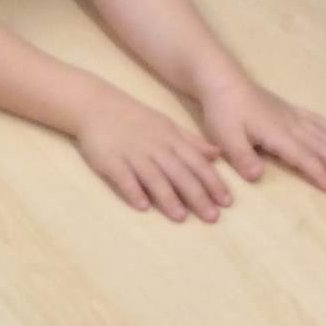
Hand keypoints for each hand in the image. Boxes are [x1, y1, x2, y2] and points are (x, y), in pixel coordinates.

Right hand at [74, 88, 232, 222]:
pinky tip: (142, 206)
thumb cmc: (136, 120)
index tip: (227, 202)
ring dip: (169, 198)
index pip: (198, 164)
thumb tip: (217, 154)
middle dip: (198, 196)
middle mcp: (157, 148)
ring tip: (181, 218)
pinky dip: (133, 191)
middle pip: (181, 174)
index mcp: (172, 140)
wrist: (98, 107)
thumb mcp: (168, 126)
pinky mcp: (111, 161)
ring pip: (155, 178)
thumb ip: (192, 142)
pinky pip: (124, 178)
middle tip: (212, 218)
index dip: (214, 183)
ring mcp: (133, 155)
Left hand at [196, 74, 325, 195]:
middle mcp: (291, 125)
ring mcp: (293, 116)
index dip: (319, 173)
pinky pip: (317, 121)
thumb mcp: (226, 138)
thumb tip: (257, 176)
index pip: (303, 157)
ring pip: (323, 135)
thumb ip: (242, 157)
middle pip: (321, 148)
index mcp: (277, 135)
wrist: (225, 83)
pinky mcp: (290, 110)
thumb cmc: (223, 113)